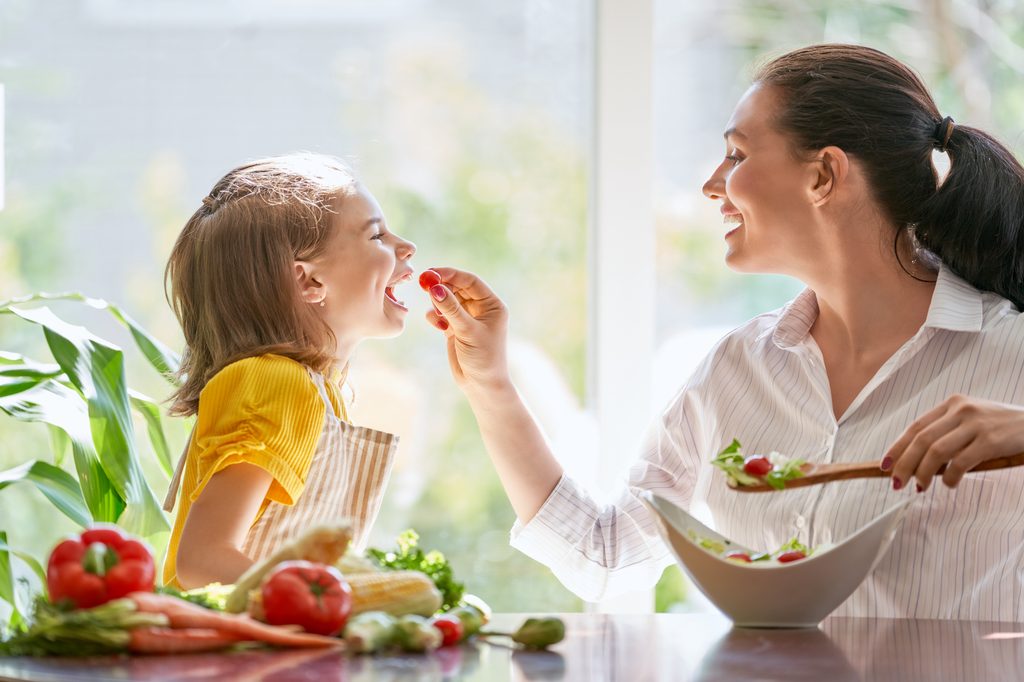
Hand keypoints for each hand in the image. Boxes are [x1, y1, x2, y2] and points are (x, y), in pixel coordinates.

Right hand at [422, 267, 510, 389]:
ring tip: (438, 314)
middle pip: (457, 288)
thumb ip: (451, 309)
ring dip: (439, 302)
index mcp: (492, 305)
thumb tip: (434, 287)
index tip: (432, 273)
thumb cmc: (483, 358)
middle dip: (442, 286)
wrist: (481, 386)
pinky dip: (436, 315)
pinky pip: (442, 314)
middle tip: (423, 283)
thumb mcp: (467, 331)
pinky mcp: (455, 329)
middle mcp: (481, 309)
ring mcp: (467, 318)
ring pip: (448, 300)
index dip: (451, 275)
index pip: (470, 281)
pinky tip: (438, 325)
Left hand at [883, 395, 1023, 490]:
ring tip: (920, 487)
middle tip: (897, 483)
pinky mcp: (991, 441)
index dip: (897, 447)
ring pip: (936, 451)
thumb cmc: (1002, 427)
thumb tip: (917, 462)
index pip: (916, 427)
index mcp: (953, 404)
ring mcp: (976, 424)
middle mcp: (961, 410)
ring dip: (923, 473)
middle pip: (921, 440)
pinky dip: (950, 477)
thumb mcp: (973, 420)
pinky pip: (961, 462)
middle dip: (904, 464)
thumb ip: (948, 432)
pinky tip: (949, 484)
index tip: (885, 465)